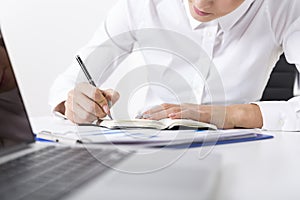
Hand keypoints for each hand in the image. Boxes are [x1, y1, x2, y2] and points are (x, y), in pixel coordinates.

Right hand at [55, 82, 118, 123]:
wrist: (80, 101)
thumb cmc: (92, 97)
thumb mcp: (103, 93)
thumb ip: (110, 95)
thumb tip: (111, 99)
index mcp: (82, 86)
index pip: (94, 93)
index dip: (103, 102)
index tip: (107, 107)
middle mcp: (73, 94)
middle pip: (90, 106)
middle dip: (100, 112)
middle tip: (103, 113)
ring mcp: (69, 104)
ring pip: (86, 115)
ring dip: (94, 117)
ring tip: (96, 114)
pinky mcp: (68, 114)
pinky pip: (81, 121)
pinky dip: (88, 121)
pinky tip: (90, 117)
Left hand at [141, 103, 262, 128]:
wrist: (229, 115)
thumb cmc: (212, 118)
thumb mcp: (193, 119)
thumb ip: (182, 120)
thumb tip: (168, 124)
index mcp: (183, 108)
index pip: (164, 107)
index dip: (152, 111)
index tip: (141, 115)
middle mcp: (186, 107)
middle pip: (165, 108)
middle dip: (152, 113)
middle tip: (140, 118)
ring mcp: (194, 109)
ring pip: (174, 109)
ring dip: (161, 113)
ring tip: (150, 117)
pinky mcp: (202, 114)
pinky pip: (189, 114)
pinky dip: (179, 114)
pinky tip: (171, 116)